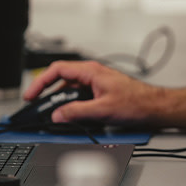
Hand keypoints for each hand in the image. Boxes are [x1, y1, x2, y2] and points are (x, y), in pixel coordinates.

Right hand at [23, 60, 164, 125]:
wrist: (155, 107)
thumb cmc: (137, 102)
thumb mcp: (103, 109)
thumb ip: (77, 112)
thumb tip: (58, 115)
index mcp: (90, 71)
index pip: (57, 70)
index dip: (40, 82)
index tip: (31, 95)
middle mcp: (92, 74)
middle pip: (61, 79)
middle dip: (46, 93)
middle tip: (36, 106)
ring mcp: (96, 83)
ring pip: (70, 89)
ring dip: (59, 101)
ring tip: (51, 114)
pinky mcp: (100, 92)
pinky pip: (79, 96)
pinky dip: (71, 105)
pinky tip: (70, 116)